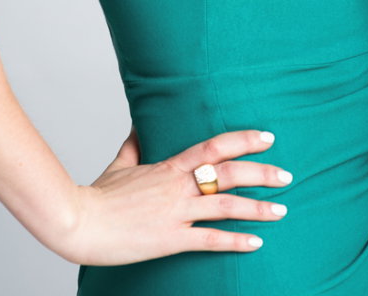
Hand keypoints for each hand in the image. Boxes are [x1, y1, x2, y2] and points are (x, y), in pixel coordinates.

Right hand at [52, 125, 292, 265]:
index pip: (214, 146)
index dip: (243, 140)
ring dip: (258, 207)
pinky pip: (210, 240)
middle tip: (287, 174)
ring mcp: (176, 212)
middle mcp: (178, 186)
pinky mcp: (171, 239)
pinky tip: (256, 244)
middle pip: (228, 173)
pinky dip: (236, 241)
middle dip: (262, 172)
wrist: (80, 221)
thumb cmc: (98, 195)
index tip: (267, 137)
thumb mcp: (119, 164)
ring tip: (282, 209)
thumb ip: (134, 144)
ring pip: (226, 205)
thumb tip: (139, 124)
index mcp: (168, 166)